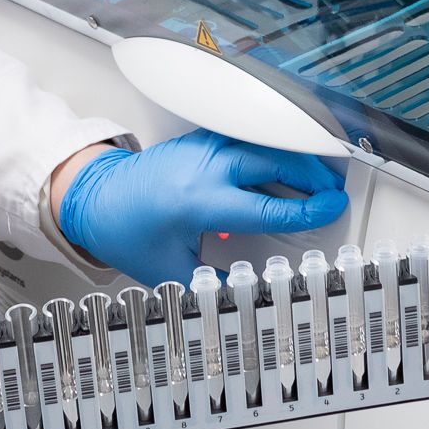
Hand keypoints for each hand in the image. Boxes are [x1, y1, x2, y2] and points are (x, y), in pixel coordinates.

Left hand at [56, 129, 346, 285]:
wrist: (95, 197)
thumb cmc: (127, 231)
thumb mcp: (170, 270)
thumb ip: (213, 283)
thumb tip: (252, 292)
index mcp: (198, 202)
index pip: (266, 206)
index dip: (306, 209)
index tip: (331, 209)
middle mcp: (203, 168)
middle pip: (274, 161)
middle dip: (312, 175)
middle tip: (333, 192)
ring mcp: (202, 147)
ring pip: (263, 141)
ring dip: (296, 154)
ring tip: (320, 173)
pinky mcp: (201, 138)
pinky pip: (246, 136)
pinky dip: (273, 145)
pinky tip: (288, 157)